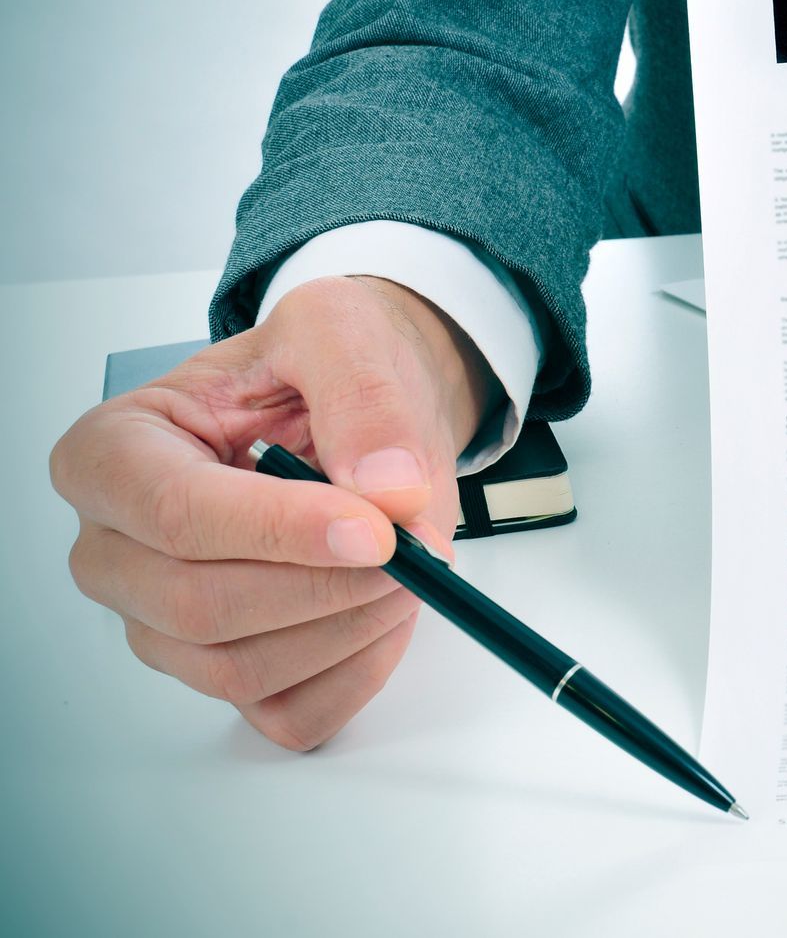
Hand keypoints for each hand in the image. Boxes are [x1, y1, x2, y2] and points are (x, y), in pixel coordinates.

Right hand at [50, 275, 494, 749]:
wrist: (358, 407)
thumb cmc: (320, 367)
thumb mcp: (339, 330)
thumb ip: (362, 398)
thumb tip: (389, 490)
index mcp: (113, 452)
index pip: (176, 514)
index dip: (282, 530)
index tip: (379, 528)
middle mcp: (117, 548)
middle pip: (200, 605)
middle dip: (328, 584)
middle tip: (416, 545)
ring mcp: (162, 622)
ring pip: (242, 668)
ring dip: (351, 626)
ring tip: (413, 564)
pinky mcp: (225, 671)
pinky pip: (287, 712)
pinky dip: (358, 671)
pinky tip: (388, 611)